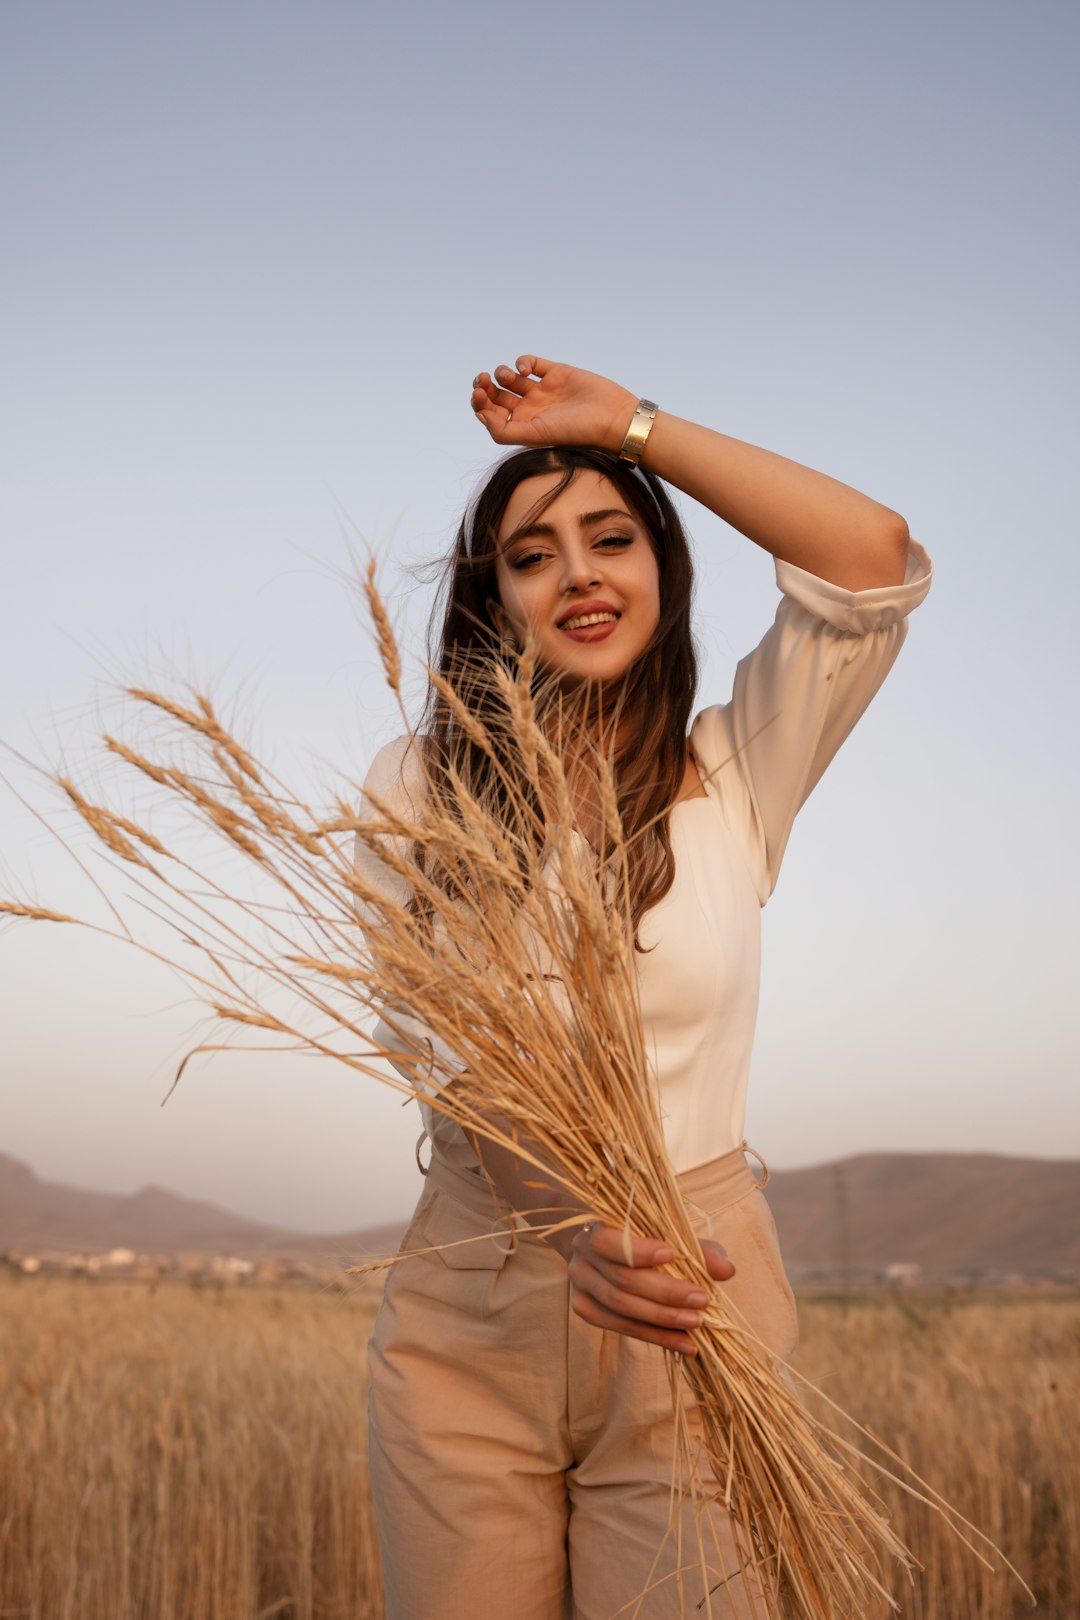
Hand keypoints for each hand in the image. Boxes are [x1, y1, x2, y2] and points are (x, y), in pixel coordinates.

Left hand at [470, 355, 637, 453]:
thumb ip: (504, 431)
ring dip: (501, 374)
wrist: (610, 417)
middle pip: (497, 396)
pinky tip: (526, 369)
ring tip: (507, 377)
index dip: (480, 404)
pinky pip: (530, 363)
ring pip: (510, 379)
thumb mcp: (535, 435)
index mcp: (523, 427)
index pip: (492, 414)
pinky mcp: (555, 372)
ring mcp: (542, 390)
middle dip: (485, 388)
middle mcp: (530, 409)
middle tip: (481, 381)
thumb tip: (481, 416)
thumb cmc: (574, 432)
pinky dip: (522, 362)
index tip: (477, 395)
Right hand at [567, 1224, 734, 1354]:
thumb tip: (727, 1270)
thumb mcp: (669, 1233)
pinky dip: (655, 1337)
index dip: (639, 1251)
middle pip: (622, 1280)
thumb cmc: (640, 1234)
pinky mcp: (584, 1309)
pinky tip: (684, 1343)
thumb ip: (696, 1248)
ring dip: (662, 1319)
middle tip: (702, 1301)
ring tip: (697, 1324)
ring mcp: (579, 1285)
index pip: (609, 1241)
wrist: (598, 1243)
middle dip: (665, 1293)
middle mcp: (581, 1256)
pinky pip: (620, 1328)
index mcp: (595, 1226)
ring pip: (620, 1308)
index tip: (673, 1254)